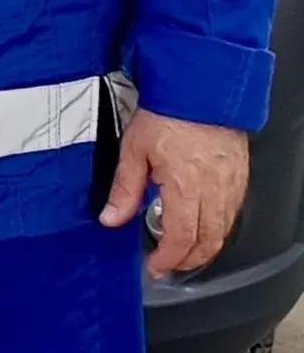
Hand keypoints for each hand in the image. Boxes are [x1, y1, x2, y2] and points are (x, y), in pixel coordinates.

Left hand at [99, 107, 249, 277]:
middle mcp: (214, 190)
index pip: (181, 239)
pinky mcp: (240, 174)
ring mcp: (231, 183)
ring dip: (205, 246)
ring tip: (184, 248)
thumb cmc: (168, 111)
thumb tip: (111, 217)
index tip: (155, 265)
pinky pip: (234, 211)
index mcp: (186, 188)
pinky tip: (203, 221)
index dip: (168, 259)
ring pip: (224, 230)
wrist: (200, 86)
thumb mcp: (134, 149)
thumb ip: (124, 189)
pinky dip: (219, 225)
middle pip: (207, 242)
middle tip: (169, 263)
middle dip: (187, 260)